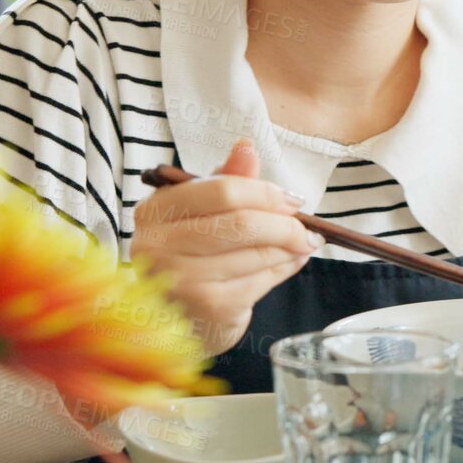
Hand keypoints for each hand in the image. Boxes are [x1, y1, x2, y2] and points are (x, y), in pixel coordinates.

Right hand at [131, 139, 317, 355]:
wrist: (179, 316)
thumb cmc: (192, 255)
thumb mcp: (202, 212)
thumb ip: (226, 180)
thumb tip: (247, 147)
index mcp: (156, 211)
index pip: (222, 190)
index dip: (265, 192)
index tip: (291, 199)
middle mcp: (159, 246)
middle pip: (242, 223)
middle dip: (285, 223)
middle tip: (306, 227)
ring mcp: (182, 281)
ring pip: (257, 253)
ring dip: (291, 247)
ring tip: (303, 243)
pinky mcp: (208, 308)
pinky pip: (262, 280)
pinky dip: (286, 268)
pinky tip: (291, 261)